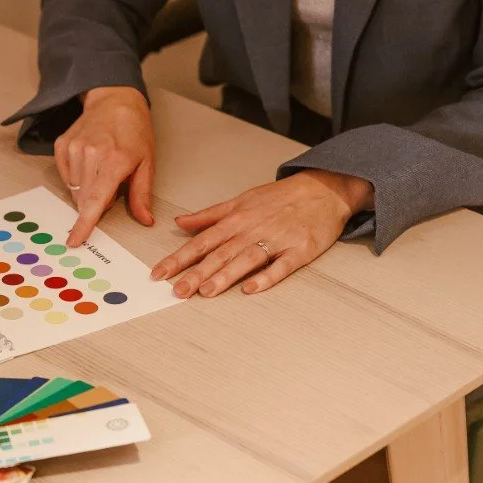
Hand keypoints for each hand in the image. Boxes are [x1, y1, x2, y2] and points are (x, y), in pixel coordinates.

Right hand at [54, 86, 156, 246]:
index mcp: (115, 160)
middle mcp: (90, 154)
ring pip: (73, 189)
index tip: (75, 240)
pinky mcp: (62, 146)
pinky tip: (88, 164)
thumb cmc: (134, 130)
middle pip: (83, 199)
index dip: (85, 223)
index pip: (96, 200)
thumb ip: (142, 193)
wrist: (114, 100)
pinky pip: (65, 176)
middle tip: (111, 186)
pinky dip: (76, 178)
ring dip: (86, 191)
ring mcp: (73, 149)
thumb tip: (145, 219)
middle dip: (95, 204)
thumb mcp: (147, 162)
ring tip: (100, 171)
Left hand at [151, 169, 373, 297]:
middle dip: (196, 273)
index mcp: (236, 219)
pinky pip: (281, 266)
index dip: (179, 257)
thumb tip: (181, 221)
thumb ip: (210, 215)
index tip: (159, 272)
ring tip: (205, 292)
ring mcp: (276, 240)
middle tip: (177, 291)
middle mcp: (252, 229)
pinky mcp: (299, 250)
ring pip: (245, 260)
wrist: (323, 189)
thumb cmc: (280, 197)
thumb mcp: (241, 200)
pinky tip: (251, 288)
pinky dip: (266, 277)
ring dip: (225, 276)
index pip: (201, 241)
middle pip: (219, 254)